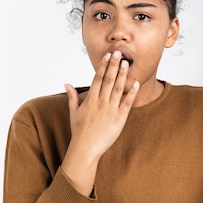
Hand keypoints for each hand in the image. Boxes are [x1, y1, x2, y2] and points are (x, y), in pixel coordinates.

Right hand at [61, 51, 139, 194]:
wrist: (86, 149)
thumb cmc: (79, 131)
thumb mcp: (73, 112)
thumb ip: (72, 97)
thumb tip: (67, 83)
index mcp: (90, 100)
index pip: (97, 79)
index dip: (103, 66)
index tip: (107, 55)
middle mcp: (100, 103)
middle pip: (108, 80)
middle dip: (113, 66)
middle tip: (118, 52)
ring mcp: (110, 110)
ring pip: (117, 89)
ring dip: (122, 75)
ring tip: (126, 63)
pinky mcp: (119, 119)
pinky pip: (127, 103)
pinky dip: (131, 93)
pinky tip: (136, 83)